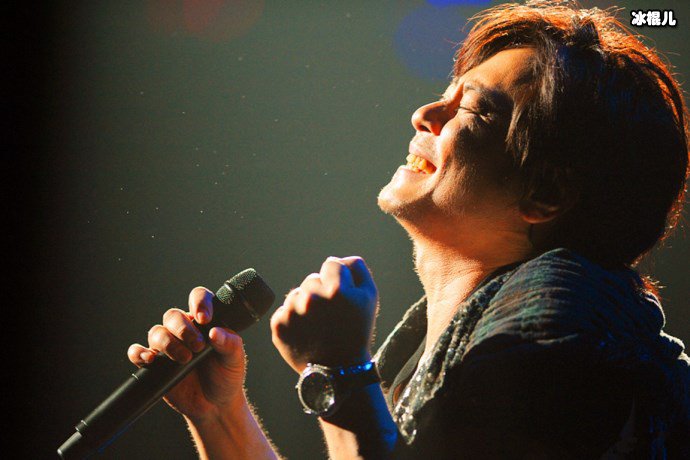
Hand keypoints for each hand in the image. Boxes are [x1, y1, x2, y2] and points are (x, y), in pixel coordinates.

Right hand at [127, 287, 246, 421]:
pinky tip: (151, 359)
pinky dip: (139, 353)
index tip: (204, 318)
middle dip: (183, 329)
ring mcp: (168, 346)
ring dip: (168, 343)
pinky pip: (137, 352)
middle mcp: (185, 330)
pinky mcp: (155, 364)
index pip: (198, 298)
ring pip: (157, 332)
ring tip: (185, 359)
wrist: (215, 405)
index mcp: (205, 322)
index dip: (199, 303)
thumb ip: (229, 344)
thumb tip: (215, 332)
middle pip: (173, 315)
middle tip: (198, 346)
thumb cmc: (227, 376)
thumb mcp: (235, 359)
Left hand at [270, 256, 377, 372]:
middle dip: (321, 292)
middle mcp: (311, 298)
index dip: (339, 279)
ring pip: (297, 294)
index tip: (341, 297)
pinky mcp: (278, 325)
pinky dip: (293, 319)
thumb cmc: (356, 332)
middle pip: (312, 279)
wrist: (339, 370)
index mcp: (336, 289)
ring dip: (305, 305)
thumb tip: (341, 259)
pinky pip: (284, 310)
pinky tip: (305, 332)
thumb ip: (358, 269)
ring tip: (318, 325)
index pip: (331, 264)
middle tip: (330, 316)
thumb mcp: (370, 297)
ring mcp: (292, 312)